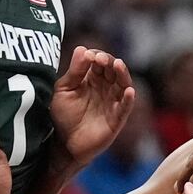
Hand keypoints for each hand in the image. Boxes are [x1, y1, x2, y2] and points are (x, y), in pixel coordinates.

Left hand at [50, 47, 135, 167]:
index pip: (101, 61)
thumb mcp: (64, 90)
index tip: (89, 56)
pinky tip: (128, 91)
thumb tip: (82, 49)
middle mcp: (106, 88)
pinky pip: (126, 108)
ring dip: (122, 74)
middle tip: (100, 59)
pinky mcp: (117, 119)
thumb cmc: (63, 116)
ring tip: (117, 65)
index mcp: (93, 79)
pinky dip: (128, 99)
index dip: (97, 56)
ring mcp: (113, 103)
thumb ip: (74, 71)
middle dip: (109, 62)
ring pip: (124, 84)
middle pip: (114, 70)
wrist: (64, 144)